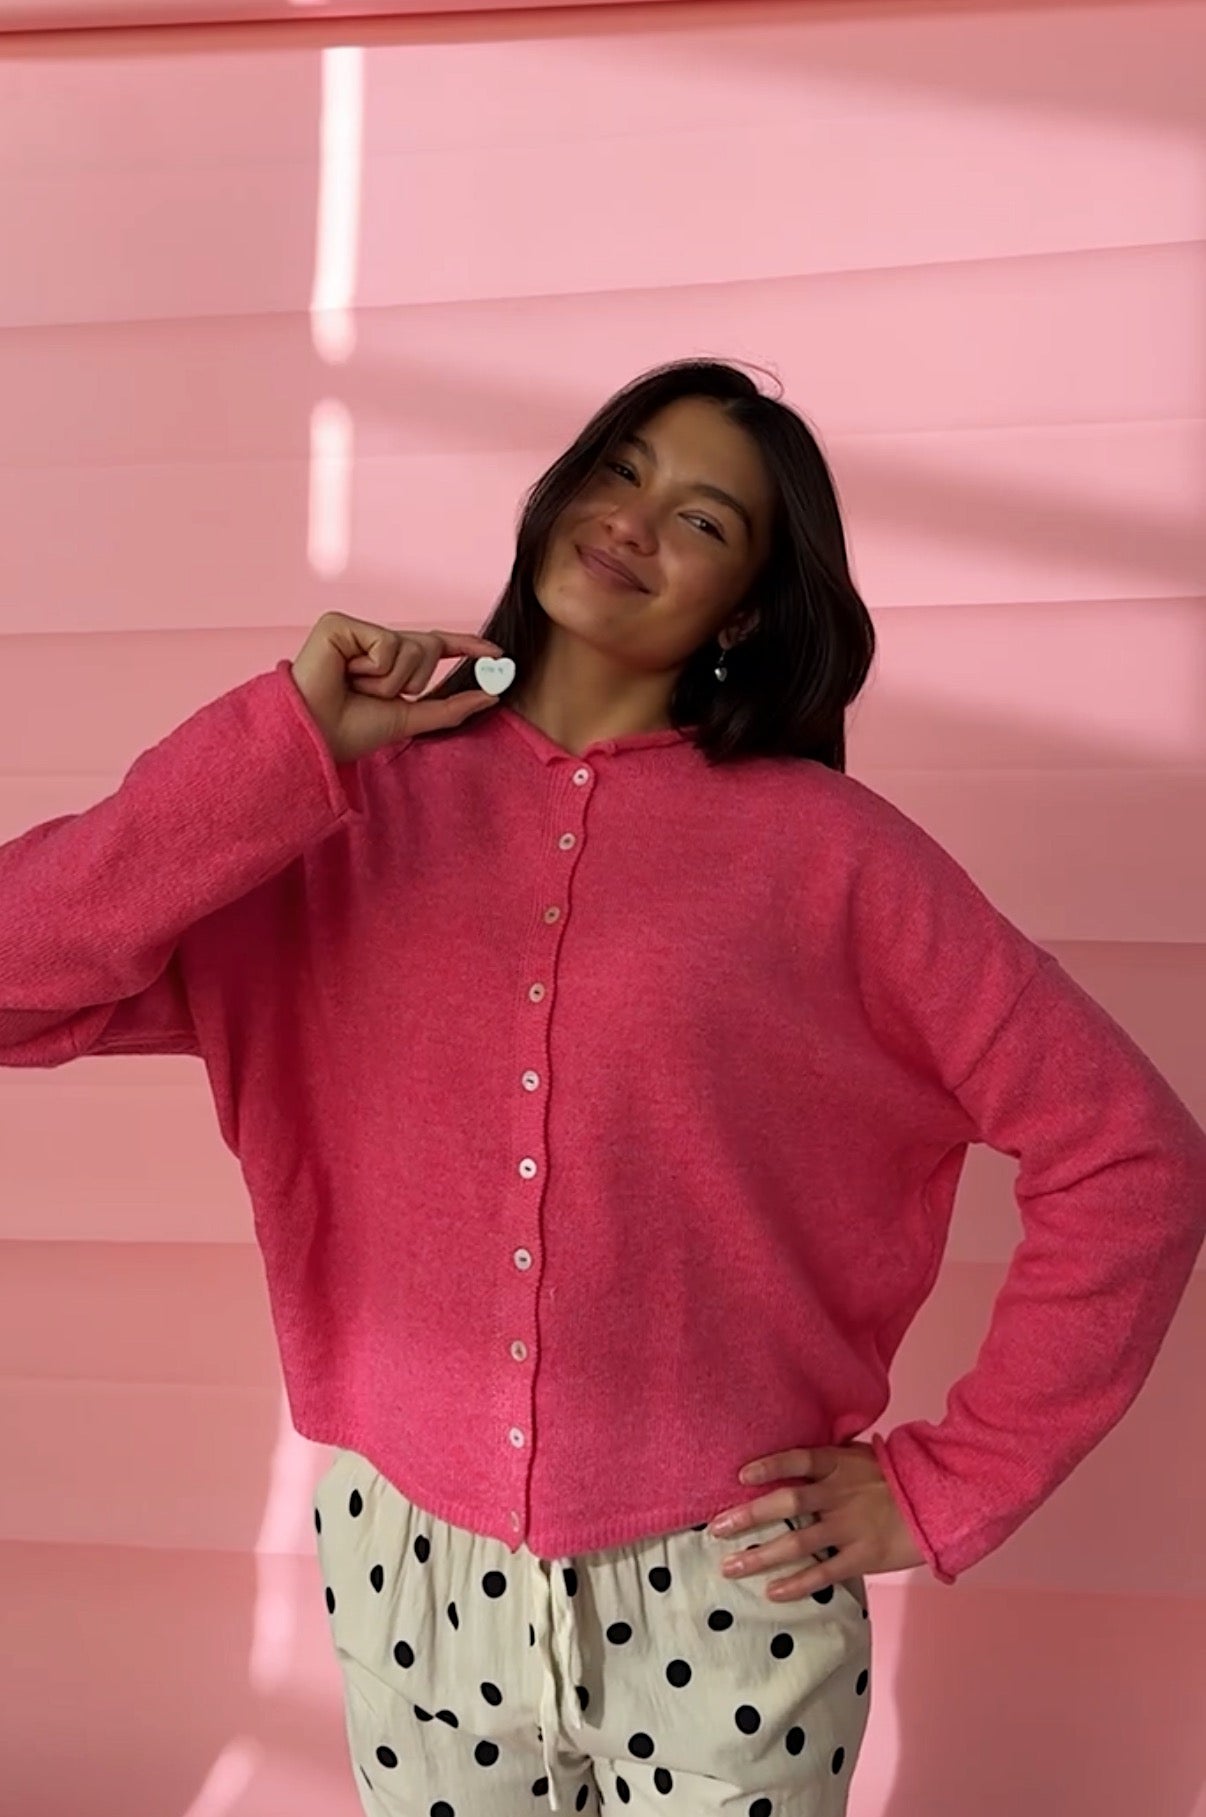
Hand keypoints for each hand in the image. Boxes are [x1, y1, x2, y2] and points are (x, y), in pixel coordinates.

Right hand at [291, 613, 504, 763]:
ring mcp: (357, 630)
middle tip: (375, 696)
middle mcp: (375, 641)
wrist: (316, 737)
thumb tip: (492, 696)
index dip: (467, 646)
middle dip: (412, 681)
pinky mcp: (339, 624)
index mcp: (391, 662)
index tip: (498, 654)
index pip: (436, 646)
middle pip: (427, 647)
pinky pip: (385, 644)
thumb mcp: (409, 719)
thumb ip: (450, 708)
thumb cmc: (352, 730)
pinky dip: (373, 670)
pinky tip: (345, 675)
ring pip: (409, 647)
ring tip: (356, 689)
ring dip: (389, 682)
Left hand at [707, 1442, 924, 1600]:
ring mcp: (850, 1526)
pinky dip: (796, 1584)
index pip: (796, 1460)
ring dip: (761, 1556)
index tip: (740, 1475)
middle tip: (716, 1529)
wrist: (942, 1500)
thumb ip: (832, 1458)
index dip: (767, 1466)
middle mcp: (839, 1493)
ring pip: (798, 1542)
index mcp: (839, 1464)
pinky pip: (823, 1572)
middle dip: (748, 1517)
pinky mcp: (863, 1556)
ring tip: (731, 1567)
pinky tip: (772, 1592)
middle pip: (786, 1503)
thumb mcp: (864, 1456)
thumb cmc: (898, 1477)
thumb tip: (798, 1458)